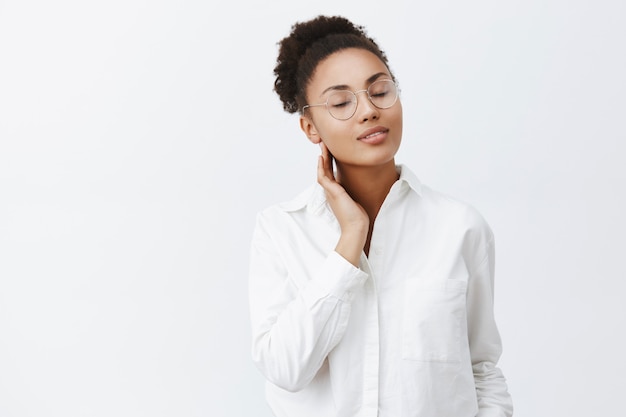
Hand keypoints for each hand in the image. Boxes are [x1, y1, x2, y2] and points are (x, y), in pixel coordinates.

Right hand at [317, 142, 368, 265]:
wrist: (356, 227)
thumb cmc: (358, 217)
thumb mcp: (357, 199)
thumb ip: (355, 192)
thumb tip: (365, 183)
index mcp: (336, 192)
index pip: (331, 173)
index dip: (330, 161)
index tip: (331, 151)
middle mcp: (331, 191)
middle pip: (325, 169)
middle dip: (325, 156)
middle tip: (324, 143)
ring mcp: (330, 191)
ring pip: (322, 170)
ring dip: (322, 157)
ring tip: (322, 146)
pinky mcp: (332, 192)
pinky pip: (323, 176)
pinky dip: (321, 167)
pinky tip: (321, 157)